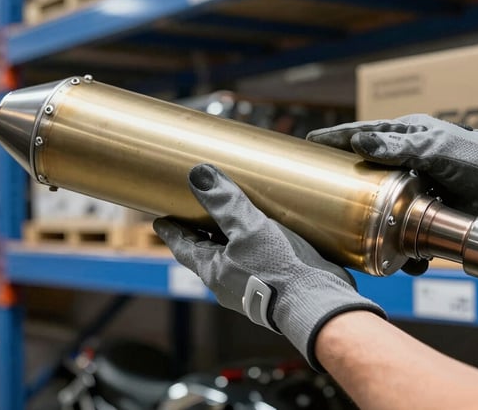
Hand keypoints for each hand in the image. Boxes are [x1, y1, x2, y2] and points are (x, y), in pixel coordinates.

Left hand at [153, 164, 384, 368]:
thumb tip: (198, 175)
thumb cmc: (277, 271)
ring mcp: (252, 286)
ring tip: (236, 216)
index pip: (184, 246)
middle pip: (207, 252)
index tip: (160, 221)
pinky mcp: (277, 285)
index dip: (172, 231)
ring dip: (232, 238)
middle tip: (197, 211)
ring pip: (234, 257)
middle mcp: (229, 282)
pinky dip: (256, 244)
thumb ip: (224, 203)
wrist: (317, 303)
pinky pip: (259, 261)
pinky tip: (270, 232)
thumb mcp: (247, 228)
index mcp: (214, 271)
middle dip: (202, 232)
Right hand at [307, 114, 477, 228]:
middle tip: (321, 189)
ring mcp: (418, 184)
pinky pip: (404, 223)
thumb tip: (358, 143)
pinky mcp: (428, 208)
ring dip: (371, 217)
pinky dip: (398, 239)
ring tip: (353, 229)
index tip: (309, 143)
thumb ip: (398, 147)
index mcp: (409, 136)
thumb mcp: (436, 149)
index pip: (364, 134)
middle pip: (368, 169)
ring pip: (384, 201)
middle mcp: (409, 159)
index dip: (336, 139)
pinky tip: (394, 254)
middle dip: (347, 181)